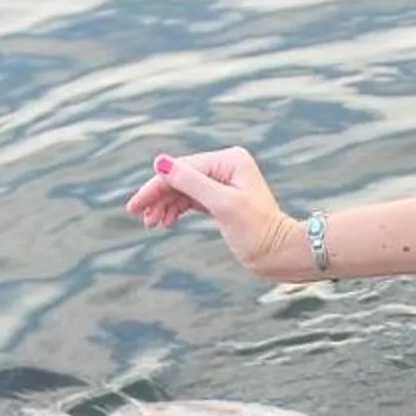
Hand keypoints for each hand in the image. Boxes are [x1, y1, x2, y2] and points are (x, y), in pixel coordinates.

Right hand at [124, 146, 311, 281]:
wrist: (280, 254)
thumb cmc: (258, 231)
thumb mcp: (222, 205)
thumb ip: (191, 182)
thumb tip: (160, 162)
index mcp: (229, 160)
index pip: (182, 169)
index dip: (156, 186)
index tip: (135, 206)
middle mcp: (226, 166)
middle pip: (180, 177)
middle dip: (159, 197)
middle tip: (141, 218)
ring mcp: (224, 182)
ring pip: (184, 189)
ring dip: (166, 205)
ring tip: (154, 225)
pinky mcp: (222, 198)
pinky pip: (192, 199)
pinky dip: (177, 209)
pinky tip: (166, 222)